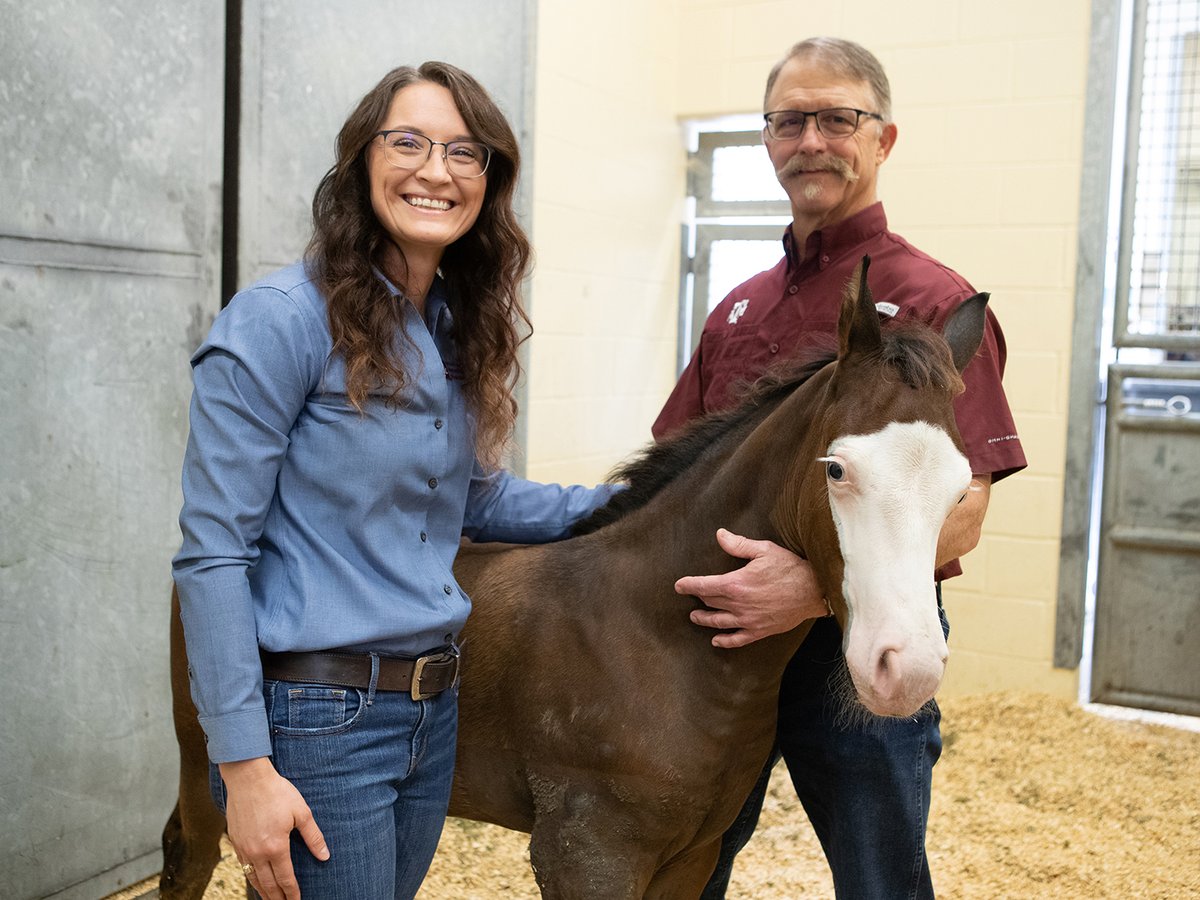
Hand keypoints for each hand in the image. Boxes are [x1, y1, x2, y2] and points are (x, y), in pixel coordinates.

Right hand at [219, 757, 329, 899]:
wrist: (248, 778)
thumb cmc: (277, 792)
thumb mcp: (301, 812)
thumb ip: (313, 837)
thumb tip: (324, 856)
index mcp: (276, 847)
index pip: (286, 879)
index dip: (293, 893)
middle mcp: (257, 852)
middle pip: (268, 884)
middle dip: (278, 898)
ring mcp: (243, 849)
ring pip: (254, 879)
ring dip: (263, 892)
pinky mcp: (235, 842)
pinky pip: (244, 867)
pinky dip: (251, 878)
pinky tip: (256, 880)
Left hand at [675, 528, 827, 648]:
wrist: (814, 590)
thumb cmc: (790, 568)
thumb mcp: (764, 550)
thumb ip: (738, 544)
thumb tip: (719, 534)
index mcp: (736, 583)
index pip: (703, 585)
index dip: (688, 585)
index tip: (678, 585)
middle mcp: (738, 604)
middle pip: (710, 602)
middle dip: (698, 597)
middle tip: (692, 594)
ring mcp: (748, 620)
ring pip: (718, 622)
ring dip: (704, 619)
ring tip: (695, 617)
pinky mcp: (759, 630)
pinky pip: (737, 639)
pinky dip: (724, 640)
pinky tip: (716, 640)